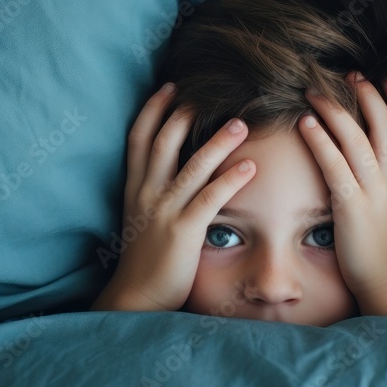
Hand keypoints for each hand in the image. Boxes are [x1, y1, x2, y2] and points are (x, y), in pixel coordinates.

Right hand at [91, 82, 255, 312]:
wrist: (137, 299)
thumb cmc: (146, 261)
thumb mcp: (142, 219)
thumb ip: (155, 194)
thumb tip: (176, 173)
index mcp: (134, 188)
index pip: (139, 138)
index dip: (153, 109)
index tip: (170, 87)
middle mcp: (146, 194)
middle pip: (164, 142)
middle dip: (185, 113)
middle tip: (208, 92)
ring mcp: (163, 212)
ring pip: (191, 165)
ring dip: (218, 140)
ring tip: (242, 122)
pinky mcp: (183, 231)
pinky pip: (209, 198)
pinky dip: (230, 179)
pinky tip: (251, 165)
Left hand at [298, 72, 386, 315]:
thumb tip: (377, 160)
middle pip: (385, 124)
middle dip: (368, 95)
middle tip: (350, 74)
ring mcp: (377, 192)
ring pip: (357, 138)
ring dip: (335, 110)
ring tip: (316, 92)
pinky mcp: (353, 205)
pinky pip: (334, 163)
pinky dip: (320, 139)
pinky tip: (306, 123)